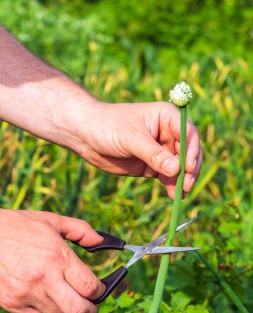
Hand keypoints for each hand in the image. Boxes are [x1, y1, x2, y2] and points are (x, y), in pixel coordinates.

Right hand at [0, 209, 104, 312]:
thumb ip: (81, 230)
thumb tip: (101, 242)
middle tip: (91, 304)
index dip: (101, 290)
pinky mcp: (12, 303)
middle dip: (90, 310)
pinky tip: (45, 298)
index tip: (100, 289)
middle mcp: (44, 277)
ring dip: (67, 308)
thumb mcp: (53, 220)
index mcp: (58, 256)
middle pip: (78, 310)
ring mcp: (27, 293)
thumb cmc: (21, 225)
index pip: (90, 286)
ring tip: (64, 294)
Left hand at [77, 101, 201, 198]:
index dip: (192, 151)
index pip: (188, 133)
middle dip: (189, 169)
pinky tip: (172, 194)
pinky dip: (172, 185)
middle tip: (187, 186)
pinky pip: (168, 176)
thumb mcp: (131, 138)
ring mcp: (160, 150)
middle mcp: (167, 133)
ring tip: (180, 194)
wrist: (85, 135)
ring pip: (179, 167)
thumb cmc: (107, 126)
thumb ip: (153, 154)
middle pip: (188, 152)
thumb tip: (176, 170)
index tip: (189, 168)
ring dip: (182, 180)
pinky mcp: (152, 165)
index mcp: (166, 117)